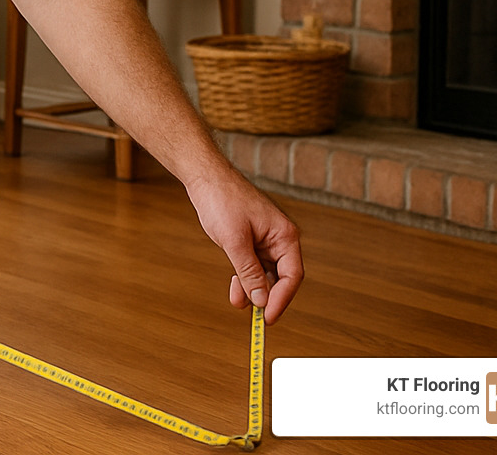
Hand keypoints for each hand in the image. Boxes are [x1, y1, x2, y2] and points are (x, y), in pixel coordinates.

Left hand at [186, 169, 302, 325]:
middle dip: (266, 296)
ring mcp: (265, 240)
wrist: (205, 178)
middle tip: (254, 317)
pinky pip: (253, 266)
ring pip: (265, 274)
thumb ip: (249, 272)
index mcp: (284, 236)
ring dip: (253, 290)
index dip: (281, 299)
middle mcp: (279, 239)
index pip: (292, 275)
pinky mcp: (251, 240)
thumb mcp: (234, 241)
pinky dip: (244, 278)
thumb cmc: (222, 201)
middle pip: (281, 278)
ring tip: (238, 302)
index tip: (267, 317)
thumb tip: (261, 300)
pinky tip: (235, 289)